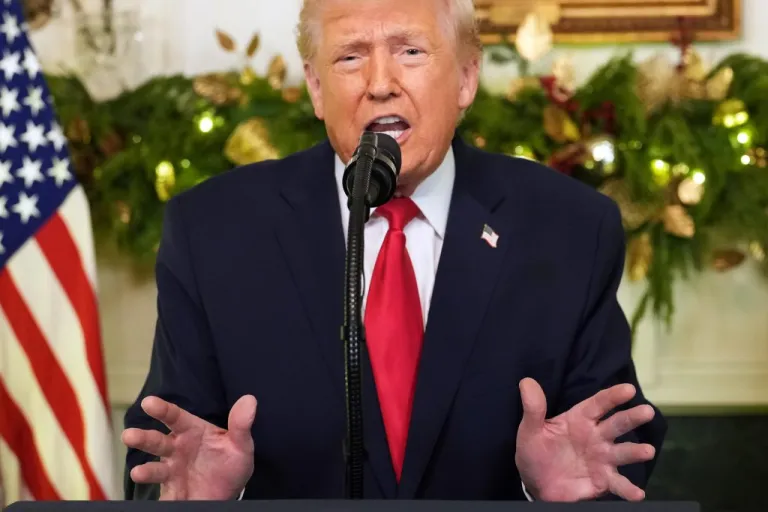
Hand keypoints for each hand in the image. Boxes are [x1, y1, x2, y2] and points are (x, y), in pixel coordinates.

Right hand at [122, 395, 256, 499]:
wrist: (230, 490)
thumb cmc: (230, 461)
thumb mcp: (240, 444)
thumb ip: (241, 424)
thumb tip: (249, 400)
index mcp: (192, 431)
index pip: (175, 417)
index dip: (162, 409)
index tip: (148, 403)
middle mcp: (177, 449)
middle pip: (157, 441)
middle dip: (142, 438)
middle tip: (129, 435)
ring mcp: (172, 470)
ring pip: (154, 468)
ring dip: (145, 470)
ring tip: (138, 472)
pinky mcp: (173, 492)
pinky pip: (163, 495)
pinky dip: (159, 498)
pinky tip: (156, 498)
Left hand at [515, 378, 655, 501]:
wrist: (535, 482)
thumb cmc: (536, 450)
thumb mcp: (530, 429)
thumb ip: (533, 408)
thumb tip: (526, 382)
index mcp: (580, 419)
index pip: (598, 403)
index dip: (612, 396)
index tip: (628, 389)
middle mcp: (596, 436)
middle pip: (616, 424)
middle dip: (632, 418)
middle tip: (646, 411)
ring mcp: (602, 459)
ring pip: (622, 452)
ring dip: (635, 452)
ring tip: (648, 451)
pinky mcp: (603, 480)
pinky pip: (618, 484)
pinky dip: (628, 489)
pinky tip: (637, 494)